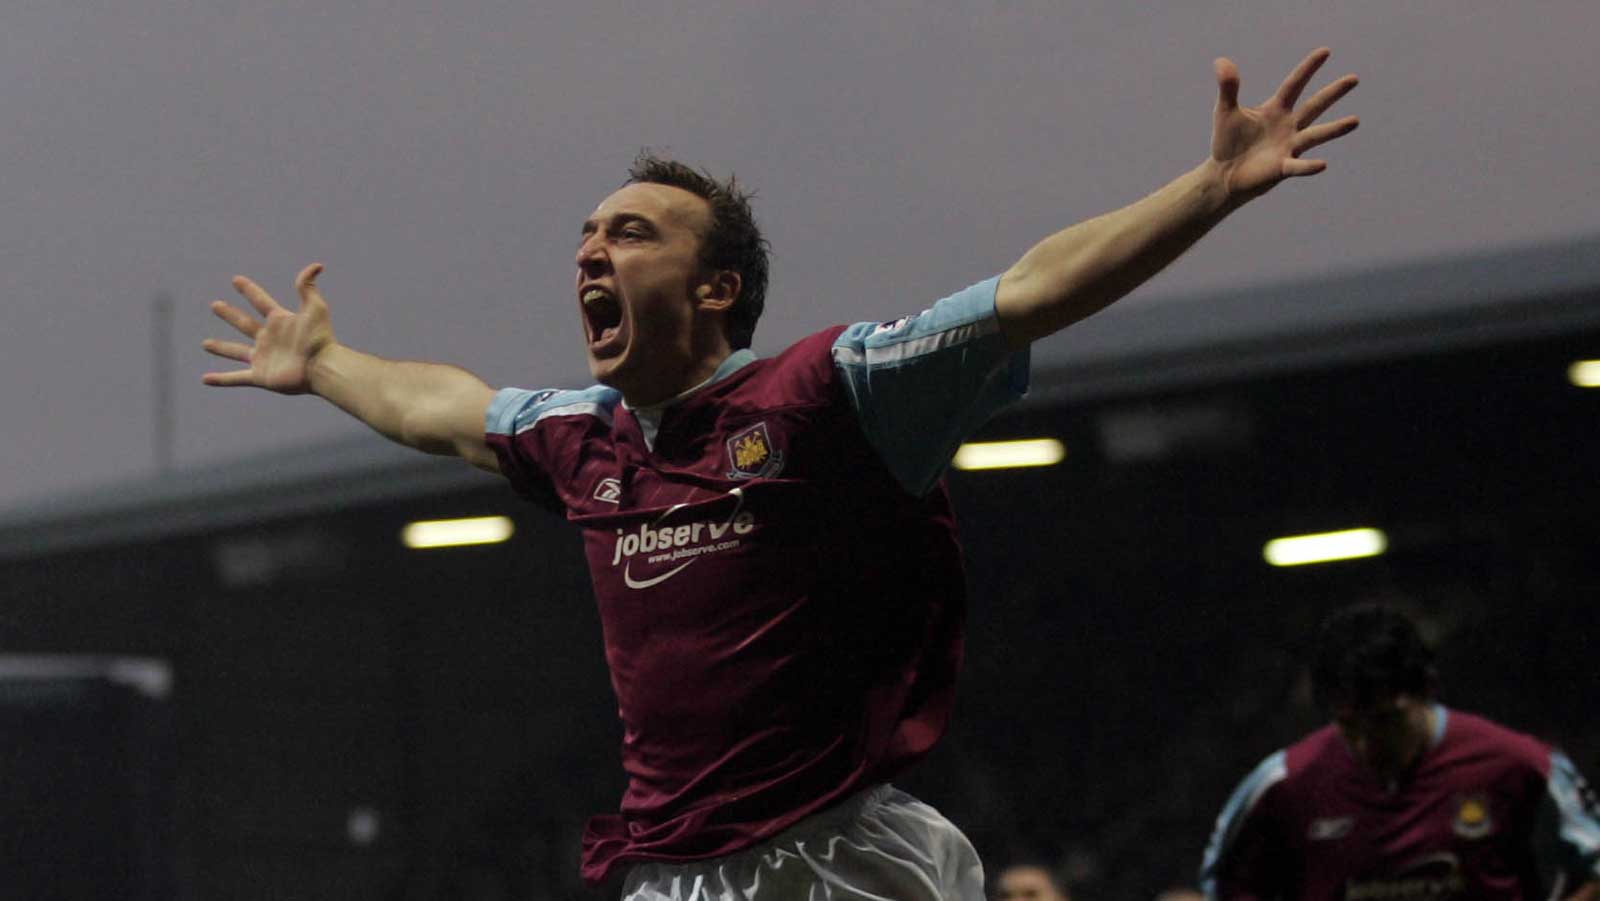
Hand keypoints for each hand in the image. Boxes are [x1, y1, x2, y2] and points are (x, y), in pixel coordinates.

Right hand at [202, 263, 334, 393]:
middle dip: (230, 314)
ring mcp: (263, 358)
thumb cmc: (321, 338)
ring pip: (236, 351)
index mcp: (280, 321)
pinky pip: (236, 378)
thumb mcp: (315, 308)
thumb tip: (317, 265)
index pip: (260, 302)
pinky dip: (221, 379)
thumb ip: (308, 286)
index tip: (236, 280)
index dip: (249, 290)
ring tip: (205, 344)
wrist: (323, 367)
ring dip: (221, 348)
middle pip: (244, 324)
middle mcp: (269, 339)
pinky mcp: (260, 376)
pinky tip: (206, 379)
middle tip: (215, 305)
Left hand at [1210, 48, 1358, 200]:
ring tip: (1355, 120)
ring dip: (1334, 129)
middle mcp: (1288, 126)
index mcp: (1276, 109)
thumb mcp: (1225, 111)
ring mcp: (1288, 147)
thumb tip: (1221, 61)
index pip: (1294, 84)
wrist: (1224, 174)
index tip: (1325, 51)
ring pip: (1315, 135)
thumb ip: (1228, 87)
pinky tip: (1322, 164)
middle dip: (1333, 93)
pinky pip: (1298, 167)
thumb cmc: (1227, 142)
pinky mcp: (1282, 168)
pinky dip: (1309, 166)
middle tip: (1354, 79)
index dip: (1308, 69)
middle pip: (1314, 106)